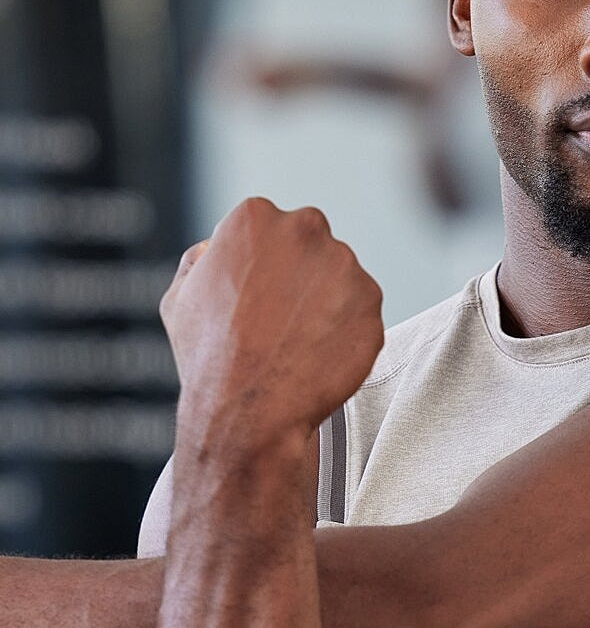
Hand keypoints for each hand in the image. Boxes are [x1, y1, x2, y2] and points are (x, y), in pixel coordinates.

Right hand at [160, 198, 383, 453]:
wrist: (248, 410)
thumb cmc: (209, 357)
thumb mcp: (179, 297)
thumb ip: (200, 259)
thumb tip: (213, 248)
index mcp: (255, 217)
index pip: (272, 229)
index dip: (265, 267)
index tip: (259, 297)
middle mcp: (305, 229)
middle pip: (312, 246)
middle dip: (302, 276)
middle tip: (283, 320)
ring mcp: (345, 265)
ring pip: (342, 279)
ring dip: (328, 304)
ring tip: (299, 343)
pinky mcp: (372, 302)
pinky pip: (362, 313)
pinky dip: (348, 332)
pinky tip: (321, 355)